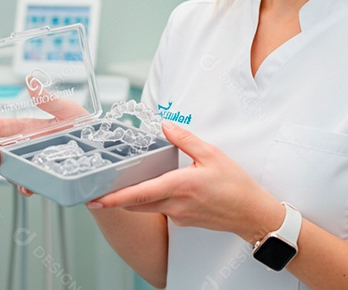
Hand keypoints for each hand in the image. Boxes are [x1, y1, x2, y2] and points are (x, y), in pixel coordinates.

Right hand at [0, 76, 89, 197]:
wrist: (104, 146)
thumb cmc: (86, 126)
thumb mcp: (68, 109)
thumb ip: (48, 99)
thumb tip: (31, 81)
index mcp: (34, 129)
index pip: (10, 129)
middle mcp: (32, 147)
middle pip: (6, 152)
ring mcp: (39, 163)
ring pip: (15, 169)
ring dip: (8, 170)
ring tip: (6, 167)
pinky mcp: (49, 177)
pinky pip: (33, 183)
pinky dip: (27, 186)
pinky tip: (26, 185)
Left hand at [86, 122, 284, 242]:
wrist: (251, 213)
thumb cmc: (235, 185)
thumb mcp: (212, 154)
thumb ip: (185, 139)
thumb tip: (165, 125)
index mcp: (179, 186)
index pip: (139, 194)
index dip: (114, 198)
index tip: (96, 198)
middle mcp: (175, 205)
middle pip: (135, 204)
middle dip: (115, 199)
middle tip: (97, 191)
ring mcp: (178, 216)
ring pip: (146, 208)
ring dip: (131, 200)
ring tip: (119, 187)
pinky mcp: (183, 221)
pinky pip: (161, 210)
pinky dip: (151, 201)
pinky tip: (156, 188)